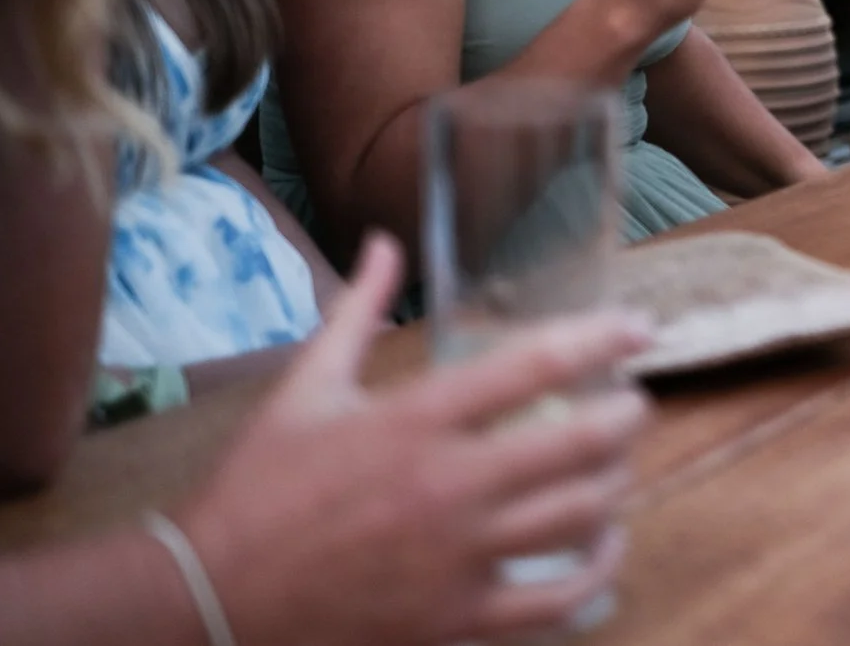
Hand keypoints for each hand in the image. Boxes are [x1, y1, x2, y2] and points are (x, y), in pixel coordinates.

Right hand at [183, 234, 652, 645]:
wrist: (210, 603)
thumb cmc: (257, 491)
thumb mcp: (304, 390)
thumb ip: (356, 312)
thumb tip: (384, 242)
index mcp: (413, 422)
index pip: (535, 364)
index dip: (602, 337)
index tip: (639, 327)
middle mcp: (447, 487)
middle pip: (581, 442)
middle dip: (627, 417)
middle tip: (633, 403)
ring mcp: (458, 561)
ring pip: (581, 518)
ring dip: (615, 486)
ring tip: (616, 467)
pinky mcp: (458, 622)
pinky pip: (559, 601)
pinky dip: (597, 571)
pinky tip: (602, 546)